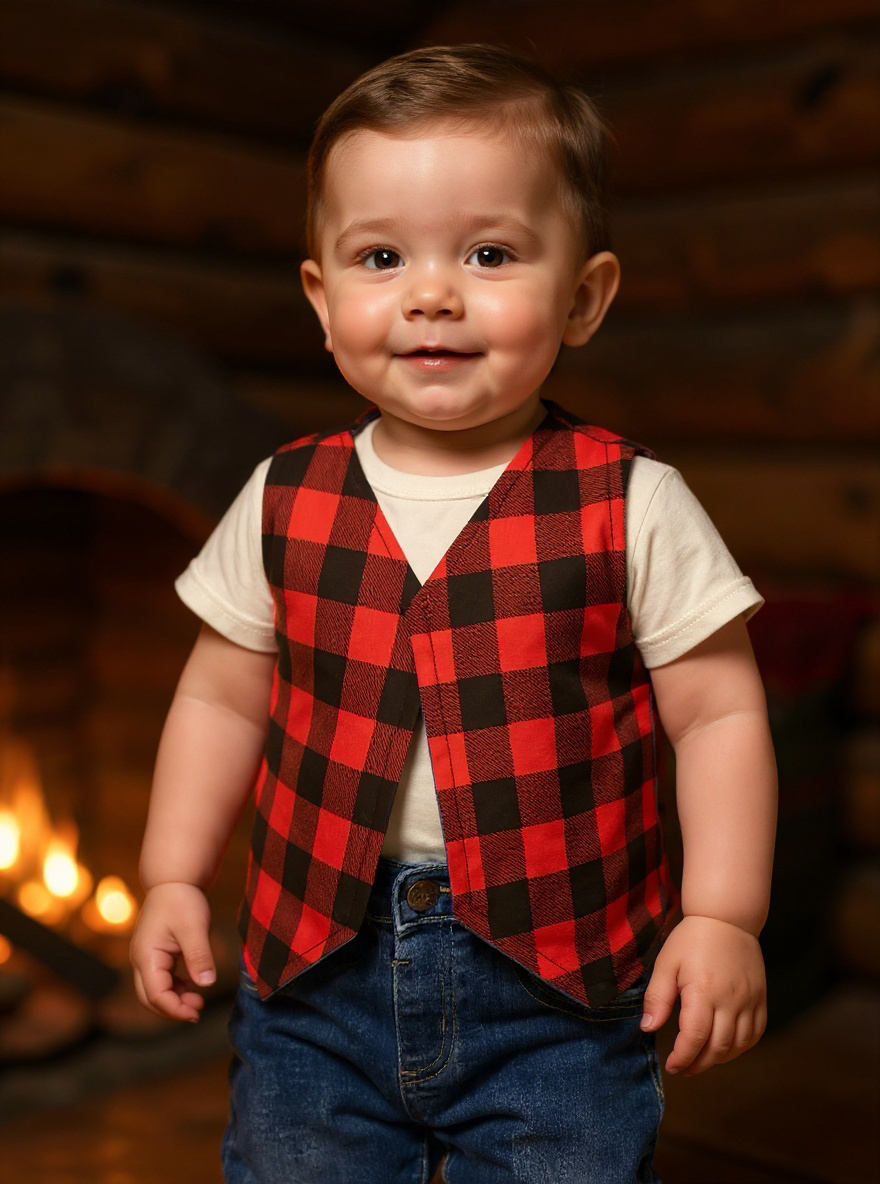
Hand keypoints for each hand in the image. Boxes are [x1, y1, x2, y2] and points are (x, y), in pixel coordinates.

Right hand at [130, 882, 215, 1021]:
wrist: (174, 880)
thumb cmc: (182, 900)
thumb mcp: (194, 927)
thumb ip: (199, 956)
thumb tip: (207, 984)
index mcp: (146, 956)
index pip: (155, 995)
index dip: (174, 1009)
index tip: (196, 1013)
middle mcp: (141, 960)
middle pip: (150, 998)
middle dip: (172, 1009)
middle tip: (198, 1011)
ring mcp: (146, 957)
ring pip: (154, 990)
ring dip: (174, 1000)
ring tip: (198, 1001)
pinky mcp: (154, 954)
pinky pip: (160, 980)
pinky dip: (174, 988)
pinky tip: (191, 986)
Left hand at [639, 914, 766, 1075]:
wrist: (727, 918)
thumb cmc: (692, 939)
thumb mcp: (667, 963)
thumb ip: (658, 998)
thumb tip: (648, 1028)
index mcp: (704, 991)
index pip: (695, 1037)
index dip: (683, 1057)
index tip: (672, 1065)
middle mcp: (731, 1000)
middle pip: (718, 1048)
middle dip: (698, 1064)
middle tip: (683, 1068)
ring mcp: (749, 1000)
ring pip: (739, 1045)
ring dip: (719, 1059)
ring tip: (701, 1059)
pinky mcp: (760, 998)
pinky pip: (756, 1033)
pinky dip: (741, 1047)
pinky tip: (725, 1047)